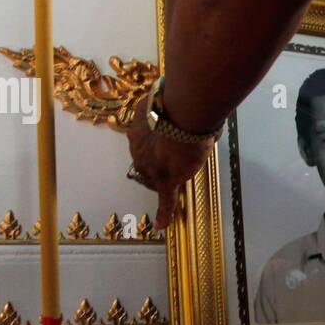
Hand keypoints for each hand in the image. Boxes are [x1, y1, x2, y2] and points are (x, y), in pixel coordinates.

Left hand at [125, 95, 215, 228]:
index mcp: (137, 128)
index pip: (143, 141)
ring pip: (153, 177)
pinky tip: (161, 224)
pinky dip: (163, 212)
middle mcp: (138, 148)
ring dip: (164, 177)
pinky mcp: (165, 181)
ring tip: (178, 173)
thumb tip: (187, 105)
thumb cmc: (180, 103)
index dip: (154, 144)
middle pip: (146, 161)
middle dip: (157, 161)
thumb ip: (172, 106)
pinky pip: (165, 200)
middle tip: (174, 156)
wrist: (184, 116)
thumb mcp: (169, 100)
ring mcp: (151, 166)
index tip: (164, 142)